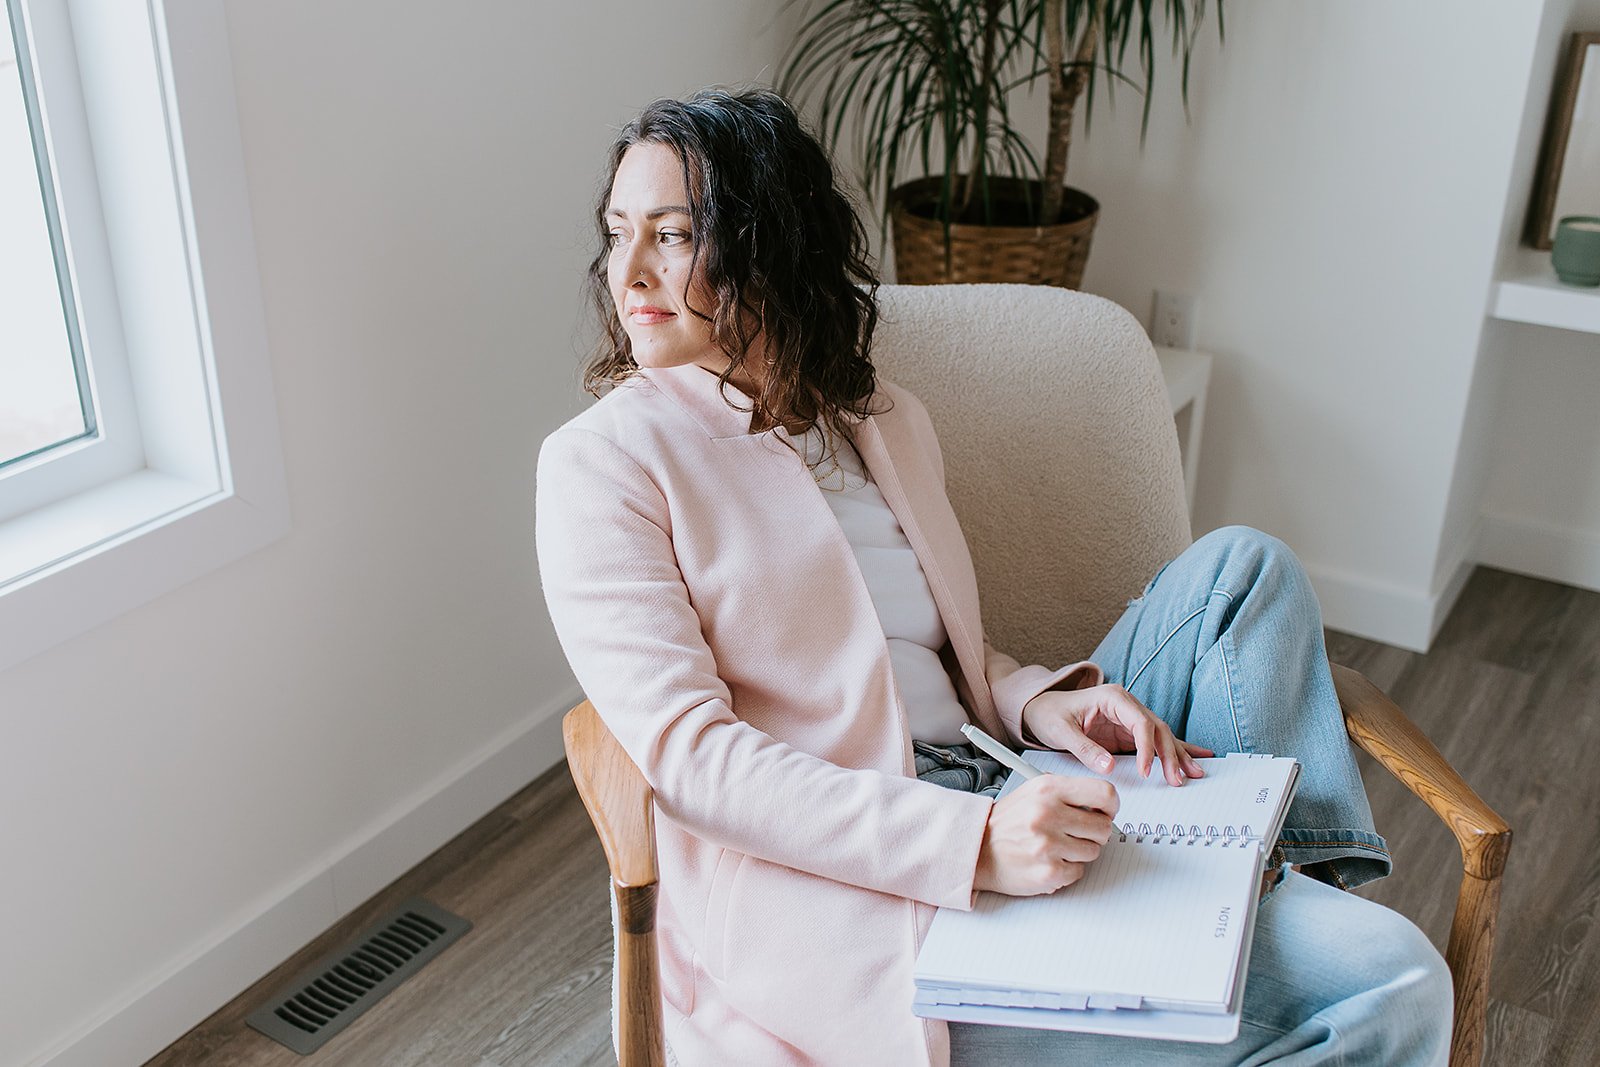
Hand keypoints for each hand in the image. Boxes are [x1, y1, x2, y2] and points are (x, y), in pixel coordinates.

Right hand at [973, 773, 1118, 895]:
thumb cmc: (1007, 822)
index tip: (1105, 813)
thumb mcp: (1032, 792)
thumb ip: (1067, 793)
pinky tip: (1048, 861)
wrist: (976, 849)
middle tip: (1076, 834)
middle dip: (1094, 833)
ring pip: (1093, 851)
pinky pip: (1079, 872)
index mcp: (1048, 789)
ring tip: (1056, 848)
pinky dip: (1067, 870)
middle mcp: (1048, 813)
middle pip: (1103, 827)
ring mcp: (1048, 844)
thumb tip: (1102, 804)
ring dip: (1079, 853)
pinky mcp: (1048, 871)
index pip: (1104, 793)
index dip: (1111, 806)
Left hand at [1020, 683, 1213, 785]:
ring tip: (1195, 772)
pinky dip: (1174, 750)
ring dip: (1178, 755)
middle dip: (1170, 755)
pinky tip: (1194, 757)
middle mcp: (1126, 705)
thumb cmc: (1049, 713)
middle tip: (1178, 779)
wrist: (1040, 707)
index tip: (1146, 772)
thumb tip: (1109, 767)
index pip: (1140, 722)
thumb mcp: (1061, 731)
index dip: (1147, 748)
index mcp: (1112, 698)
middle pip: (1157, 729)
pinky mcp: (1128, 732)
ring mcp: (1129, 717)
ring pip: (1161, 735)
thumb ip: (1084, 748)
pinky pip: (1154, 740)